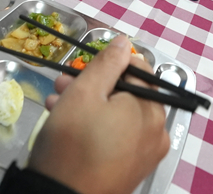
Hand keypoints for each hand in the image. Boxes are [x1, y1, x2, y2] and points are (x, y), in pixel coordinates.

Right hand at [29, 36, 168, 193]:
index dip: (108, 64)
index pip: (137, 68)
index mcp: (152, 109)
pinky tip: (65, 126)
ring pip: (117, 115)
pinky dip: (95, 128)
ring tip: (55, 104)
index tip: (81, 69)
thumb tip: (125, 42)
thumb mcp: (85, 92)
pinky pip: (116, 138)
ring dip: (87, 105)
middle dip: (92, 85)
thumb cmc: (73, 142)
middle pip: (126, 93)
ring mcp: (144, 155)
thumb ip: (108, 63)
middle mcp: (156, 132)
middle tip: (62, 85)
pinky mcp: (129, 170)